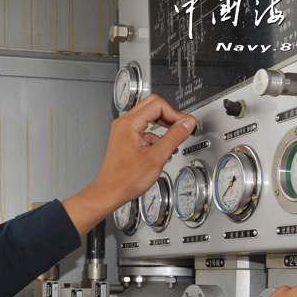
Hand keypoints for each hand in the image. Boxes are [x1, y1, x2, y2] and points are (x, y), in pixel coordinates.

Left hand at [62, 94, 196, 235]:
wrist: (110, 192)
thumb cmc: (125, 179)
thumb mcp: (157, 157)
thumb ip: (174, 137)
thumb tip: (187, 123)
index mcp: (129, 124)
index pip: (158, 104)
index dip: (175, 114)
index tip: (184, 125)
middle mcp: (123, 124)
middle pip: (152, 106)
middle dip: (169, 116)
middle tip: (181, 127)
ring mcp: (122, 131)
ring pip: (148, 117)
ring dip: (163, 125)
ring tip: (173, 139)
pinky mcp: (124, 139)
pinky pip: (143, 129)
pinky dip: (155, 135)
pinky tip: (162, 149)